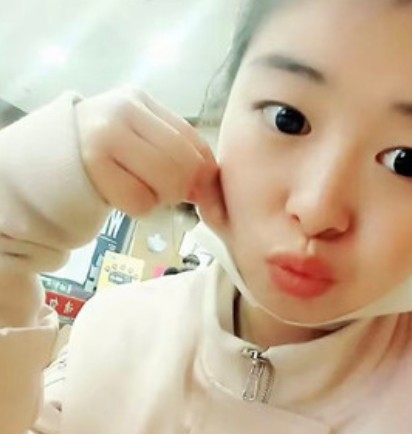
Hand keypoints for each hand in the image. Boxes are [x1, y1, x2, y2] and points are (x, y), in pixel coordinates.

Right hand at [75, 87, 226, 224]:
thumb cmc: (107, 150)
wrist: (53, 156)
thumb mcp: (142, 138)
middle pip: (183, 163)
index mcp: (142, 101)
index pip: (192, 140)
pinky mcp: (93, 166)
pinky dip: (141, 207)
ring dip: (162, 198)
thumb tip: (210, 187)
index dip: (206, 171)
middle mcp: (123, 111)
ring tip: (146, 192)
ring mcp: (105, 136)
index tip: (203, 190)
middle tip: (171, 194)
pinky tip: (127, 196)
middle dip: (184, 188)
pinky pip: (140, 201)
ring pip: (166, 182)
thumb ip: (177, 152)